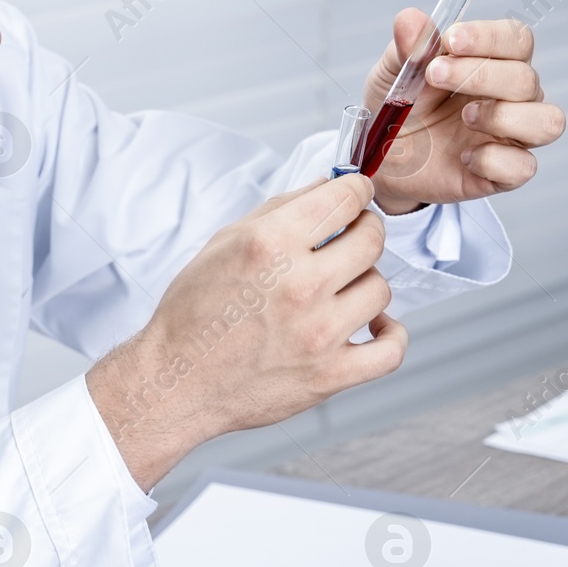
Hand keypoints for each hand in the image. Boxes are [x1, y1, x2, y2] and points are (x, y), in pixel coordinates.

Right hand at [87, 173, 408, 489]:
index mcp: (270, 244)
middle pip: (372, 240)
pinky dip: (390, 334)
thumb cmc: (194, 313)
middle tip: (348, 241)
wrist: (176, 380)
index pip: (346, 198)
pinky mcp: (329, 375)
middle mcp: (299, 285)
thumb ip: (282, 208)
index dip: (356, 191)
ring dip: (364, 283)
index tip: (355, 198)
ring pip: (380, 288)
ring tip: (340, 290)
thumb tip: (330, 186)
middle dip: (363, 232)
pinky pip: (391, 350)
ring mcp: (319, 333)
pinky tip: (373, 326)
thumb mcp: (226, 242)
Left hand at [362, 14, 565, 214]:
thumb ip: (407, 47)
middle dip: (480, 75)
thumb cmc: (398, 108)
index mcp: (493, 62)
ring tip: (464, 117)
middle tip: (434, 75)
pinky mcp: (503, 173)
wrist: (380, 158)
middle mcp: (512, 97)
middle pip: (527, 79)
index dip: (490, 37)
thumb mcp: (393, 72)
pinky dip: (493, 160)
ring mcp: (511, 136)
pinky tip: (463, 157)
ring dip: (503, 116)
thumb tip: (411, 20)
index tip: (451, 40)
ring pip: (547, 121)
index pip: (517, 40)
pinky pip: (524, 167)